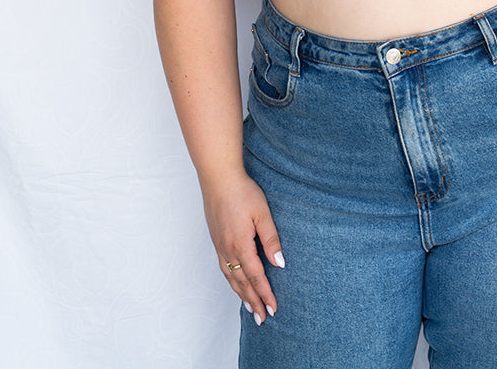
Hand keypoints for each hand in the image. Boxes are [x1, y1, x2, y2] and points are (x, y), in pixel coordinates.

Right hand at [202, 171, 284, 323]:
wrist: (218, 178)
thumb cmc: (242, 192)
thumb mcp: (263, 213)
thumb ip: (271, 239)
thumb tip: (279, 263)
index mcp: (241, 245)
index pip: (256, 277)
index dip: (265, 294)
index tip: (274, 309)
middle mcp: (228, 250)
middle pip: (242, 283)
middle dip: (253, 301)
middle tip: (262, 319)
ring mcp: (220, 246)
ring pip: (231, 278)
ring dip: (241, 295)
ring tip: (250, 308)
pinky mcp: (216, 240)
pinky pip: (224, 268)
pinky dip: (231, 281)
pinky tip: (236, 283)